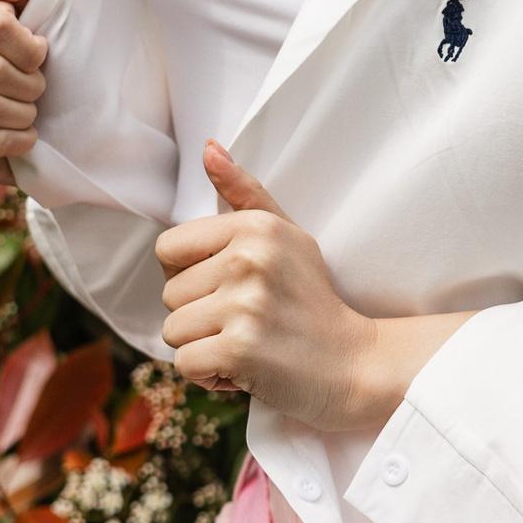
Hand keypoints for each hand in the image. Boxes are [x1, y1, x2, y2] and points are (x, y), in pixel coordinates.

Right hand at [0, 0, 45, 188]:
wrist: (52, 96)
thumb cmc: (50, 42)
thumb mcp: (47, 2)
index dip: (29, 49)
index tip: (43, 53)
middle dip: (30, 86)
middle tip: (40, 88)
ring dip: (21, 115)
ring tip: (30, 111)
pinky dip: (10, 142)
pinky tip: (21, 135)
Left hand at [155, 143, 468, 430]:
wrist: (354, 363)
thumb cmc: (312, 299)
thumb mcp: (286, 235)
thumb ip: (244, 193)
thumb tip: (208, 148)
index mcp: (255, 226)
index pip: (168, 249)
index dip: (190, 275)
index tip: (229, 288)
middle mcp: (249, 259)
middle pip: (169, 294)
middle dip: (200, 316)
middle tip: (248, 321)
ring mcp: (245, 305)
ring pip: (173, 331)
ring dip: (203, 346)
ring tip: (247, 343)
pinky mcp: (240, 350)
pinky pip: (186, 364)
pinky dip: (209, 375)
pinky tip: (245, 368)